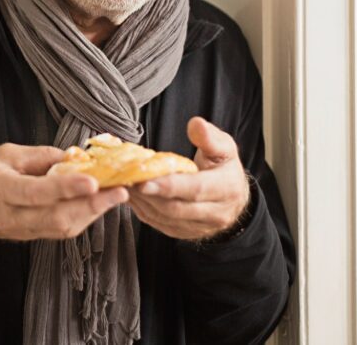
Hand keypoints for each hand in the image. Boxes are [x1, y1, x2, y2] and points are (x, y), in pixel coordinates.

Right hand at [0, 143, 128, 243]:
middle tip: (120, 190)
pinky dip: (81, 218)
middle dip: (93, 205)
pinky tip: (97, 205)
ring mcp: (21, 230)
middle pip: (57, 217)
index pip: (37, 192)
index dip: (65, 188)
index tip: (92, 180)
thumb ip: (39, 156)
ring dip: (93, 213)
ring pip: (63, 228)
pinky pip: (59, 231)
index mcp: (0, 189)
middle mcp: (12, 215)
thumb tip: (73, 156)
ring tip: (116, 196)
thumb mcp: (4, 153)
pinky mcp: (29, 236)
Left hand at [126, 117, 249, 240]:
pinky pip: (158, 224)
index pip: (195, 190)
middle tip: (125, 179)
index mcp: (226, 189)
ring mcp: (199, 228)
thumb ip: (209, 137)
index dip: (169, 186)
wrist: (233, 199)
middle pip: (176, 208)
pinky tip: (130, 194)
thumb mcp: (224, 148)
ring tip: (123, 184)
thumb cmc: (224, 167)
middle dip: (148, 195)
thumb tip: (195, 123)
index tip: (144, 180)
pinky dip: (141, 209)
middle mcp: (215, 214)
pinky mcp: (184, 233)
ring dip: (141, 202)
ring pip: (164, 218)